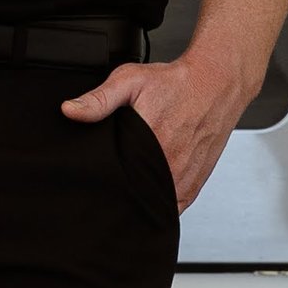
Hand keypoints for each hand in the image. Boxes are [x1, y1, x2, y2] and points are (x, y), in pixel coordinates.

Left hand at [60, 52, 252, 208]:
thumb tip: (70, 111)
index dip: (103, 182)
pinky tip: (149, 190)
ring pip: (153, 204)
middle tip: (114, 179)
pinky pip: (172, 206)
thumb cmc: (176, 83)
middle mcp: (169, 165)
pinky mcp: (195, 184)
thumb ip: (99, 99)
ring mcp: (183, 178)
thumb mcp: (130, 81)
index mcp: (150, 144)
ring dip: (140, 199)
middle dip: (120, 192)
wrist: (216, 83)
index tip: (96, 180)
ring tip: (131, 185)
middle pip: (134, 195)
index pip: (117, 180)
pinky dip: (159, 202)